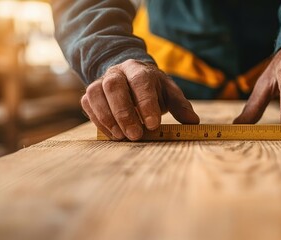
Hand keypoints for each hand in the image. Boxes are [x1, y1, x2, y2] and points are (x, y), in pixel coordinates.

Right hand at [82, 59, 199, 140]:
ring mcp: (101, 81)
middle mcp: (117, 72)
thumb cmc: (152, 89)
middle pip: (114, 86)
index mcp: (139, 69)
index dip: (146, 103)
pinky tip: (112, 134)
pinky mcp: (90, 94)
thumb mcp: (168, 93)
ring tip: (122, 137)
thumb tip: (193, 121)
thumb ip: (180, 106)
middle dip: (124, 112)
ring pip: (97, 93)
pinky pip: (88, 104)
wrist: (128, 78)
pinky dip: (99, 121)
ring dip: (108, 117)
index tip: (153, 125)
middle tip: (136, 135)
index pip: (141, 82)